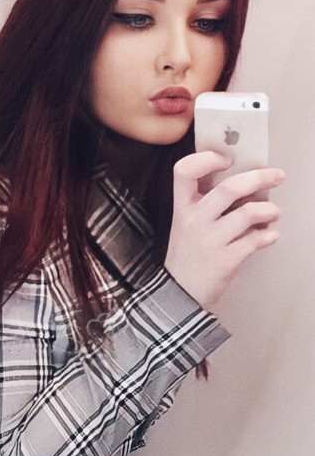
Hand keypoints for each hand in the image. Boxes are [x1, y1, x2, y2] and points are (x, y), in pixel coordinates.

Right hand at [164, 151, 284, 313]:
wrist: (179, 295)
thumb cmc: (187, 256)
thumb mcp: (185, 224)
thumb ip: (205, 203)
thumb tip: (245, 184)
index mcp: (182, 208)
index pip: (184, 171)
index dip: (206, 159)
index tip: (227, 159)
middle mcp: (194, 221)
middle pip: (229, 188)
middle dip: (259, 178)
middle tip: (277, 175)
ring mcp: (210, 241)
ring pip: (247, 213)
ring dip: (269, 209)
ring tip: (274, 212)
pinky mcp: (225, 261)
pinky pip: (255, 241)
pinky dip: (268, 236)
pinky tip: (270, 235)